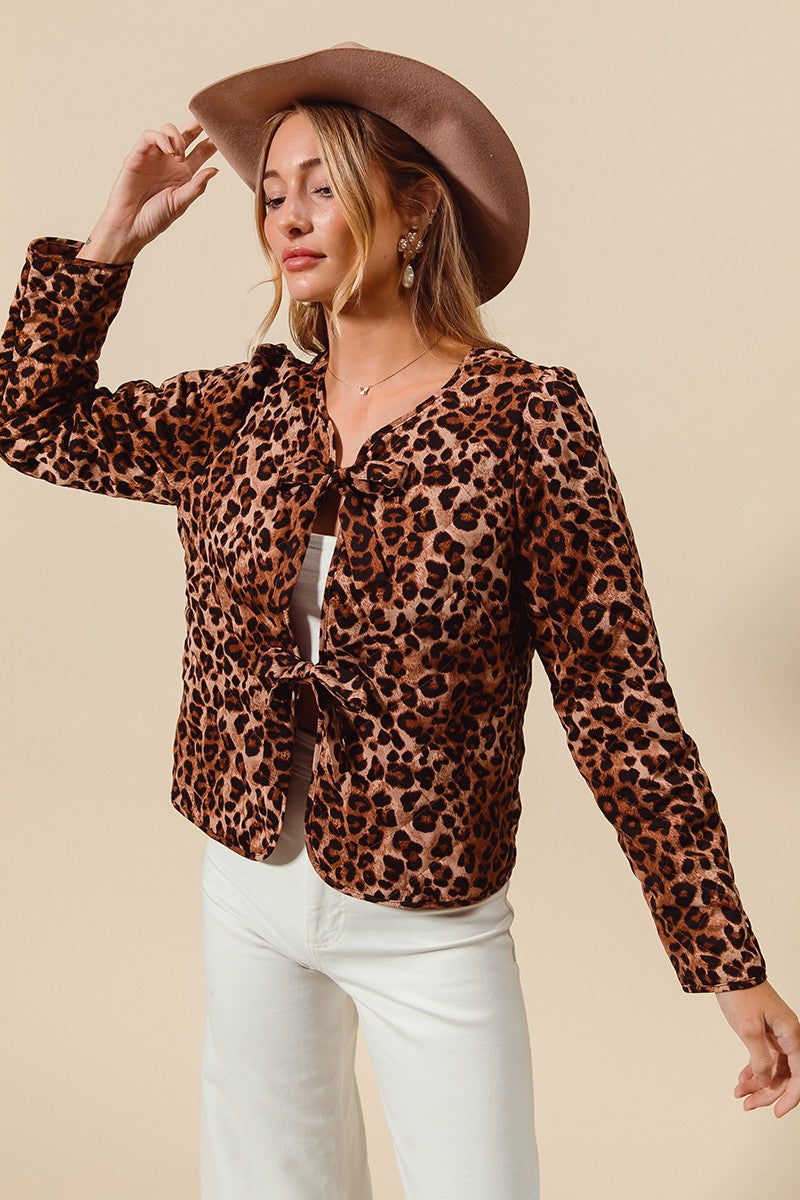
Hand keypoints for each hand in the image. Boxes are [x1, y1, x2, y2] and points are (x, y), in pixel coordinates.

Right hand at [88, 120, 218, 255]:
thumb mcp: (181, 203)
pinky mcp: (138, 155)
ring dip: (177, 136)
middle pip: (187, 135)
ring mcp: (154, 157)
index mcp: (185, 174)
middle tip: (208, 117)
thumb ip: (197, 186)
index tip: (225, 134)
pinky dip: (160, 138)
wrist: (129, 227)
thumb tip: (216, 169)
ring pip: (167, 130)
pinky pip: (149, 136)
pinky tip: (169, 152)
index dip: (212, 141)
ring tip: (180, 154)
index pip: (202, 151)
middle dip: (197, 124)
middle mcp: (171, 162)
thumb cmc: (155, 219)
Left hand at [715, 980, 799, 1116]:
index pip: (798, 1077)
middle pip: (785, 1075)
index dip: (789, 1098)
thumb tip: (766, 1081)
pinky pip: (764, 1058)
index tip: (777, 1113)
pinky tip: (742, 1080)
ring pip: (773, 1068)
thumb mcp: (749, 1030)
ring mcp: (777, 1034)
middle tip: (747, 1105)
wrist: (729, 971)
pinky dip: (753, 1069)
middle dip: (767, 1093)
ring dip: (757, 1083)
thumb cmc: (741, 995)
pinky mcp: (765, 1031)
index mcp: (791, 1036)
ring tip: (739, 1093)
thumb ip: (760, 1059)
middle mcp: (788, 1037)